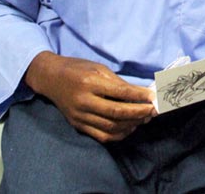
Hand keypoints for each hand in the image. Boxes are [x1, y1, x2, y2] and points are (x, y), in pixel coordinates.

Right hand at [25, 51, 156, 142]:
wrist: (50, 78)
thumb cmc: (77, 69)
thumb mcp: (98, 68)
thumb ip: (117, 82)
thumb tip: (140, 93)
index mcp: (90, 82)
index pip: (120, 92)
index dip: (139, 96)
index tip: (153, 97)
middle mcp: (84, 101)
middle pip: (117, 113)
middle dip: (138, 113)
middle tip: (153, 110)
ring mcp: (80, 116)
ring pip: (111, 127)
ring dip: (131, 125)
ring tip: (144, 119)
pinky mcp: (78, 126)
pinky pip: (102, 136)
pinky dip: (119, 135)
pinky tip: (130, 128)